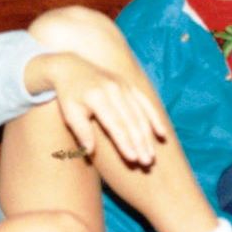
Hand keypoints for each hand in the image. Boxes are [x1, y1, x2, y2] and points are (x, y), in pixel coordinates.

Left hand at [32, 52, 168, 165]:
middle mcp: (114, 89)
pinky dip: (155, 118)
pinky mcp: (129, 85)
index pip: (115, 124)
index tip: (133, 159)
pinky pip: (145, 103)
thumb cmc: (69, 96)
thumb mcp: (69, 113)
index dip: (125, 142)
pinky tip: (161, 133)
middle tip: (147, 163)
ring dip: (148, 136)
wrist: (71, 68)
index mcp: (98, 97)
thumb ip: (81, 132)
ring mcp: (124, 86)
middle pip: (131, 121)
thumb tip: (90, 152)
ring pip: (141, 114)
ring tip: (151, 156)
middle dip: (140, 143)